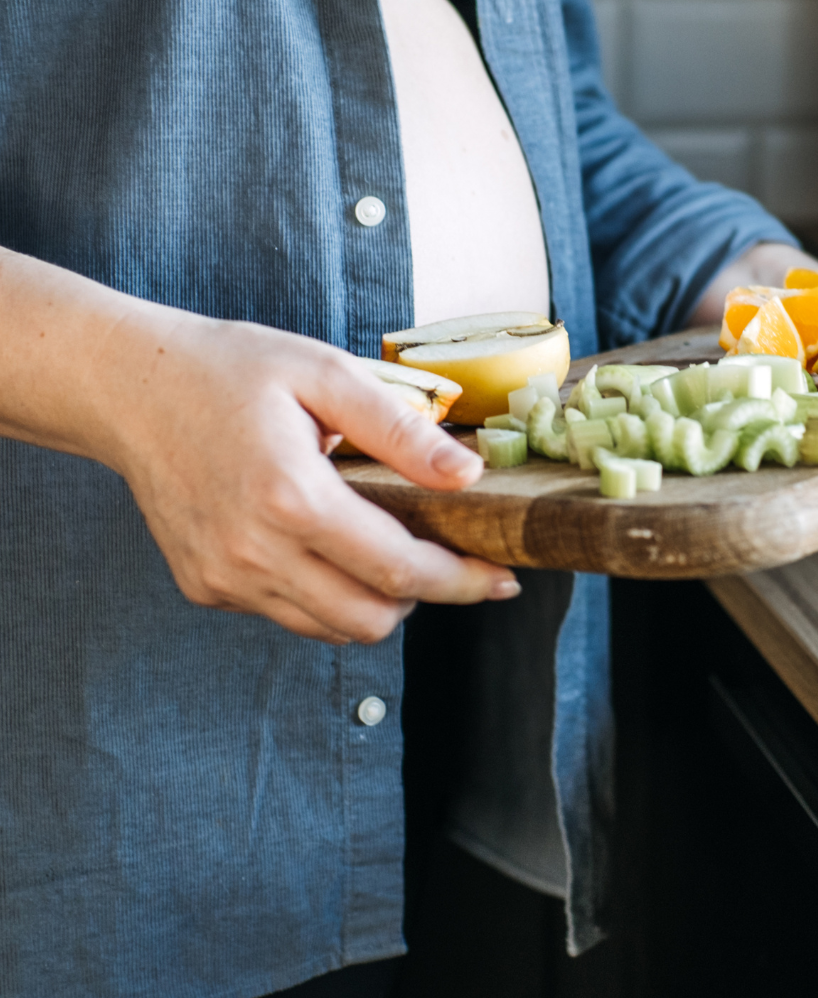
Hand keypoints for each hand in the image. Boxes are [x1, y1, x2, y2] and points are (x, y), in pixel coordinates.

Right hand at [99, 314, 517, 643]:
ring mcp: (223, 577)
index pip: (400, 570)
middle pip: (371, 619)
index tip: (503, 578)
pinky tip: (328, 545)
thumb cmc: (231, 370)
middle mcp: (253, 552)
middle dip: (426, 596)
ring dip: (376, 602)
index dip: (462, 580)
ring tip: (387, 547)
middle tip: (446, 556)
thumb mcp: (325, 375)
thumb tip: (468, 476)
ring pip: (331, 629)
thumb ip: (401, 431)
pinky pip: (289, 614)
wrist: (131, 387)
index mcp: (291, 497)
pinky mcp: (205, 586)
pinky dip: (326, 595)